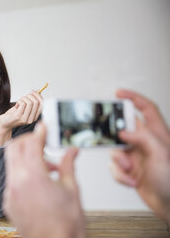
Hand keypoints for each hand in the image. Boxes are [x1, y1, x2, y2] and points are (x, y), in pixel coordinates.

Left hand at [0, 91, 42, 145]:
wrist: (4, 123)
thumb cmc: (13, 114)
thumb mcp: (24, 107)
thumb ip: (31, 101)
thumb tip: (38, 91)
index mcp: (34, 117)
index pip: (42, 105)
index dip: (38, 96)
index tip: (33, 91)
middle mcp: (31, 119)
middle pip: (36, 103)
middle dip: (30, 96)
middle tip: (23, 97)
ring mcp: (25, 119)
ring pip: (29, 102)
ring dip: (23, 99)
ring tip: (19, 102)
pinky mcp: (18, 117)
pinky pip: (22, 104)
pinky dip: (19, 101)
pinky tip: (16, 106)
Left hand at [4, 122, 84, 237]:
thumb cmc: (65, 224)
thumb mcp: (72, 190)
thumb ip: (68, 165)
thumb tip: (72, 151)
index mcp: (34, 177)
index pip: (31, 144)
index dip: (38, 133)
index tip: (43, 128)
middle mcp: (17, 183)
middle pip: (14, 148)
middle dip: (27, 141)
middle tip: (41, 143)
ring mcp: (10, 193)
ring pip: (11, 163)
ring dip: (25, 157)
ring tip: (45, 166)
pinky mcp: (8, 202)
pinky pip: (11, 179)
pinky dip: (22, 173)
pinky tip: (37, 181)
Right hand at [110, 89, 169, 224]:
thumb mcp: (162, 154)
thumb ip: (142, 137)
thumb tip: (124, 130)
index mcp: (158, 134)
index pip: (146, 109)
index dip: (133, 98)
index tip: (119, 93)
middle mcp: (146, 143)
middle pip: (124, 129)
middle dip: (116, 136)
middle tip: (111, 139)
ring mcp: (137, 156)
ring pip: (116, 149)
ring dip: (119, 162)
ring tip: (129, 170)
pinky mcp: (129, 169)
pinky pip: (114, 166)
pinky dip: (119, 175)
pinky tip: (131, 180)